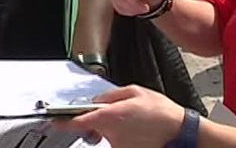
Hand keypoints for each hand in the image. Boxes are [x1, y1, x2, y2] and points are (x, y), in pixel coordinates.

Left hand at [55, 85, 184, 147]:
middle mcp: (110, 133)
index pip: (78, 121)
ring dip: (111, 128)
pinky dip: (123, 135)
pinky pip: (118, 141)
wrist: (180, 133)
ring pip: (105, 135)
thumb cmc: (161, 112)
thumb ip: (111, 94)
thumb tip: (98, 99)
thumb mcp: (135, 91)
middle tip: (109, 114)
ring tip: (133, 121)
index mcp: (110, 115)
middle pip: (91, 127)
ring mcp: (118, 145)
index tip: (55, 121)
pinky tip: (138, 130)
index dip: (64, 121)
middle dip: (93, 122)